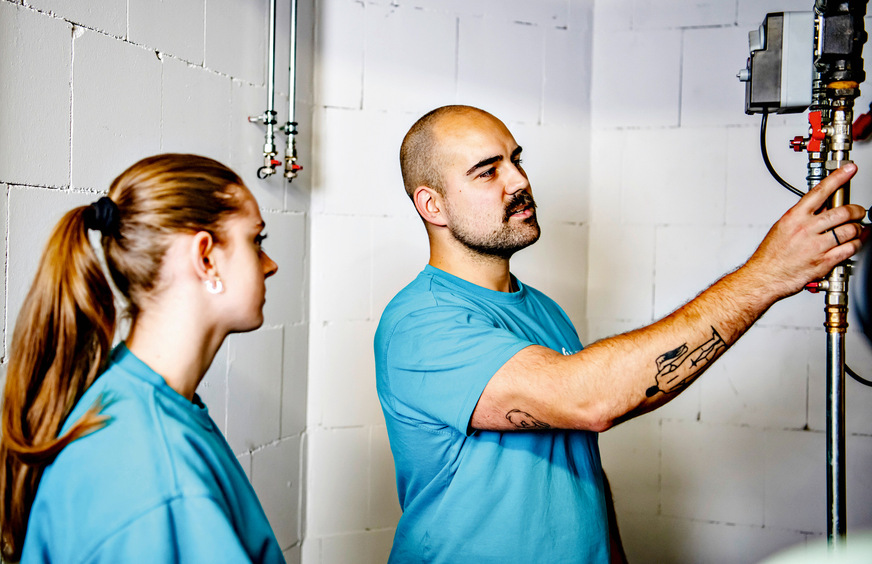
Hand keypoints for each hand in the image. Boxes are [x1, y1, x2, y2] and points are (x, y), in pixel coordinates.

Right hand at [745, 163, 865, 297]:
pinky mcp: (823, 261)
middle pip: (842, 212)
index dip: (838, 178)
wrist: (764, 277)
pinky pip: (849, 249)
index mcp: (794, 217)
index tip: (849, 170)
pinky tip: (853, 244)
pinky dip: (855, 245)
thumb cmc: (770, 255)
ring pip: (849, 230)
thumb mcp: (782, 227)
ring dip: (857, 229)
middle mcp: (805, 229)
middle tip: (859, 211)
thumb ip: (802, 216)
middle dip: (856, 211)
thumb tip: (822, 206)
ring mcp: (815, 245)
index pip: (820, 191)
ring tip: (855, 230)